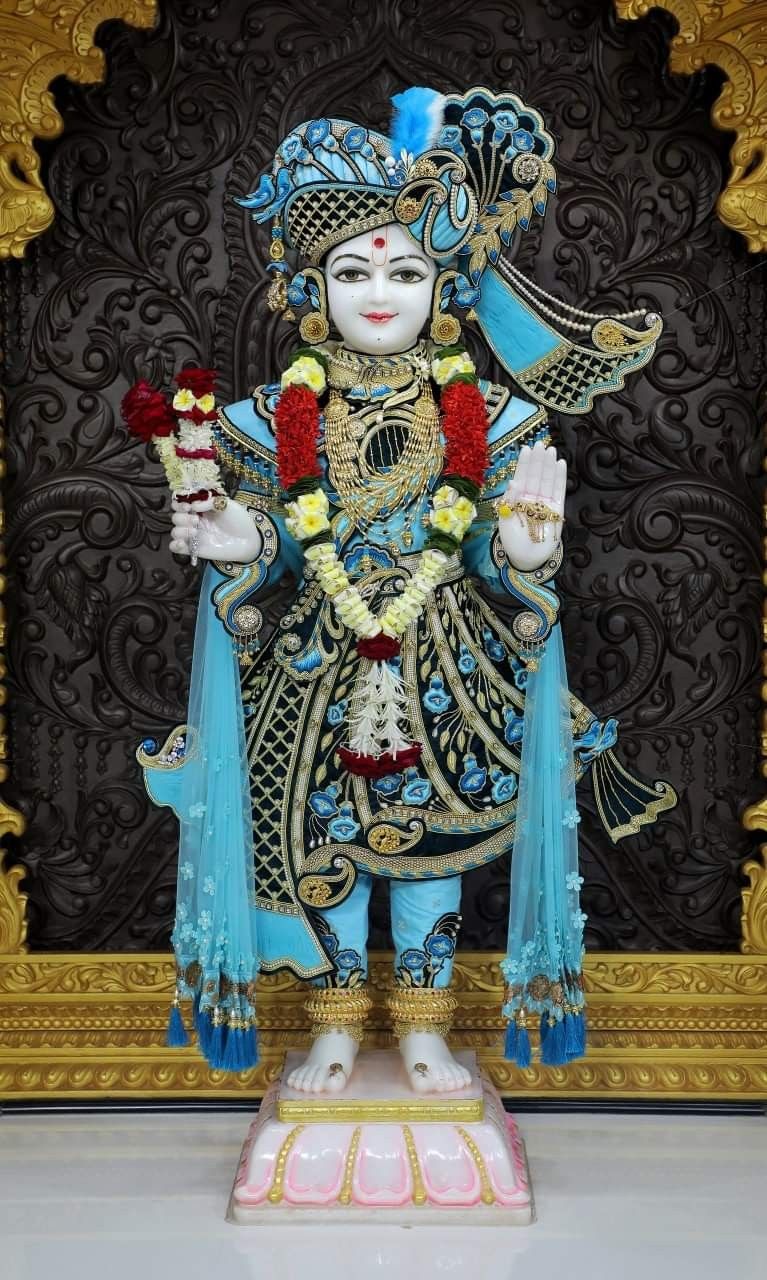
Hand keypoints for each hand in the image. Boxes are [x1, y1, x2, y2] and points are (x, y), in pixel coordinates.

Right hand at [169, 497, 262, 563]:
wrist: (249, 541)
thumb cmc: (240, 521)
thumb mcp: (227, 504)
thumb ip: (210, 502)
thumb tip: (193, 505)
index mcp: (201, 508)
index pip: (181, 503)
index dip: (179, 504)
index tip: (188, 506)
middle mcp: (195, 521)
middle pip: (175, 517)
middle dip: (182, 518)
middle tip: (196, 521)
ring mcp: (194, 536)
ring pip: (174, 531)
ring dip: (180, 530)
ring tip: (195, 531)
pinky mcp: (194, 549)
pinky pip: (175, 548)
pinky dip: (175, 545)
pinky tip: (183, 543)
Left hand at [497, 441, 566, 571]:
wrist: (527, 560)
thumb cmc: (513, 542)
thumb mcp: (505, 521)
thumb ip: (509, 502)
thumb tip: (513, 482)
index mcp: (517, 499)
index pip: (521, 478)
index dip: (524, 464)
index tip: (526, 449)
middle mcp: (531, 498)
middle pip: (536, 476)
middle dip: (537, 460)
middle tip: (540, 444)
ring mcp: (545, 503)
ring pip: (548, 480)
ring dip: (549, 465)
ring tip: (550, 450)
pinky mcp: (557, 510)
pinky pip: (559, 491)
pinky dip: (560, 478)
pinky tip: (560, 464)